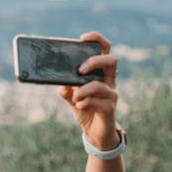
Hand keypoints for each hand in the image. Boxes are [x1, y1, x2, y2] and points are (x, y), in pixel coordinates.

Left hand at [58, 31, 120, 147]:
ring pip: (101, 85)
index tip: (83, 38)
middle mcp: (109, 81)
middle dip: (94, 61)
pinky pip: (99, 102)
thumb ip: (66, 89)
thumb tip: (60, 84)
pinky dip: (85, 102)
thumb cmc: (85, 109)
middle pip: (111, 61)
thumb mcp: (72, 98)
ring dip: (83, 89)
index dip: (97, 40)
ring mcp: (111, 95)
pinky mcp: (110, 108)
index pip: (104, 51)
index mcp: (101, 74)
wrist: (94, 132)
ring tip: (75, 96)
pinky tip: (79, 105)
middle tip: (80, 69)